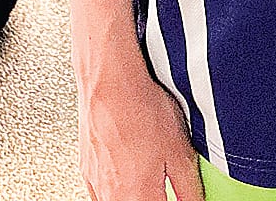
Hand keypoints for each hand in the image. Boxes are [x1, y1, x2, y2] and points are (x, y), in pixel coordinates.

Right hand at [77, 51, 203, 200]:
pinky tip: (128, 175)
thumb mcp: (180, 151)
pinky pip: (101, 194)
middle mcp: (113, 197)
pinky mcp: (87, 172)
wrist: (111, 86)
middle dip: (154, 197)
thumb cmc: (143, 112)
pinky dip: (118, 190)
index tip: (178, 196)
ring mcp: (97, 186)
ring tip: (147, 178)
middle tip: (163, 188)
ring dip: (135, 195)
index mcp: (139, 197)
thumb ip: (189, 187)